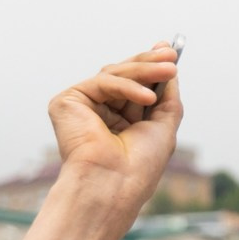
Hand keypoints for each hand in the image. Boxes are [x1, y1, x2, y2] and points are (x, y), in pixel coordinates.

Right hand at [46, 44, 181, 215]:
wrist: (114, 186)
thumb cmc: (139, 167)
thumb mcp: (164, 126)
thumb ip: (167, 97)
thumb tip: (171, 70)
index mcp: (119, 122)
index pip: (134, 86)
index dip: (150, 67)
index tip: (169, 53)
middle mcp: (99, 113)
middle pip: (123, 76)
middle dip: (149, 63)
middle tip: (171, 55)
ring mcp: (82, 107)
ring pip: (115, 74)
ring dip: (145, 71)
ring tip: (169, 71)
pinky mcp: (67, 102)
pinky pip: (103, 82)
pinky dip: (128, 87)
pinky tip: (147, 98)